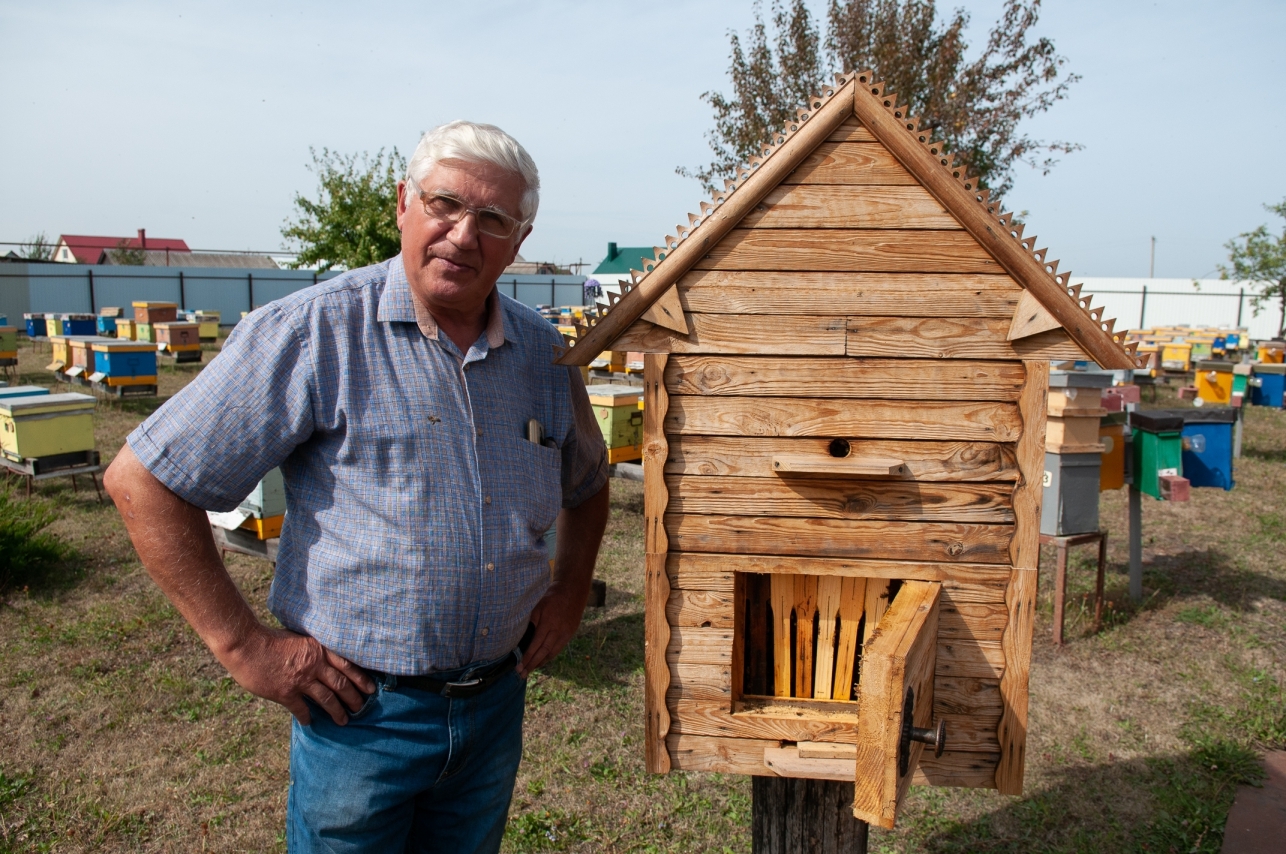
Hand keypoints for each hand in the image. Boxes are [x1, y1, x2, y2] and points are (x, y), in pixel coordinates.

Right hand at [220, 625, 374, 725]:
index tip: (371, 689)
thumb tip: (323, 658)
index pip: (347, 665)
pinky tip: (310, 723)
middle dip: (353, 698)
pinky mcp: (286, 693)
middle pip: (341, 684)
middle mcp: (314, 665)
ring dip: (337, 711)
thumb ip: (312, 649)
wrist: (247, 645)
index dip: (361, 679)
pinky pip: (301, 709)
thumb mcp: (299, 637)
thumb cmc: (270, 639)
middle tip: (361, 708)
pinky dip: (306, 717)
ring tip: (344, 720)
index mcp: (319, 650)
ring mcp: (300, 680)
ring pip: (326, 699)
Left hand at [517, 580, 589, 676]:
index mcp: (548, 622)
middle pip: (544, 651)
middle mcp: (558, 630)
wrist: (573, 590)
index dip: (527, 656)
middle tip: (522, 674)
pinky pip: (558, 649)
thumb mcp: (538, 605)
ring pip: (552, 653)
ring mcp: (565, 633)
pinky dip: (549, 657)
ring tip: (530, 670)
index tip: (519, 665)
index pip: (536, 644)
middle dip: (532, 664)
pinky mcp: (570, 634)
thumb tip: (520, 637)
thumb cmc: (552, 596)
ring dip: (540, 663)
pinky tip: (542, 661)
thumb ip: (530, 621)